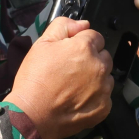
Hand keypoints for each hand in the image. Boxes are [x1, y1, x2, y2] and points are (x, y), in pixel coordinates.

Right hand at [9, 18, 112, 138]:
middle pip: (103, 56)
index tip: (71, 53)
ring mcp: (104, 88)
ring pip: (106, 77)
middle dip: (91, 59)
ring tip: (74, 87)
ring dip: (96, 78)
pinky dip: (96, 98)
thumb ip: (63, 26)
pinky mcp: (104, 107)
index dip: (82, 43)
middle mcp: (99, 66)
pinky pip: (105, 97)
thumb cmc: (35, 80)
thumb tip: (82, 24)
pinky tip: (78, 100)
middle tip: (71, 70)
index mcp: (85, 48)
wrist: (33, 115)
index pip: (94, 36)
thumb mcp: (41, 44)